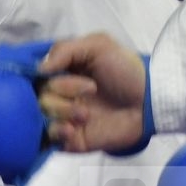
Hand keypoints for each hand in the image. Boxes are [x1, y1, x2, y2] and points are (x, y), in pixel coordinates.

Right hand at [37, 33, 147, 152]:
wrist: (149, 102)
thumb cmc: (126, 70)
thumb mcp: (98, 45)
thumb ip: (64, 49)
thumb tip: (39, 69)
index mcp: (63, 71)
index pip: (35, 74)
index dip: (40, 74)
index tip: (52, 72)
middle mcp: (60, 94)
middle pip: (38, 94)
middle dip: (62, 89)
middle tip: (91, 89)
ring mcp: (65, 117)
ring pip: (41, 116)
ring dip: (62, 111)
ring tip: (87, 113)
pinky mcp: (72, 139)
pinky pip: (49, 139)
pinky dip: (56, 133)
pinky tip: (71, 129)